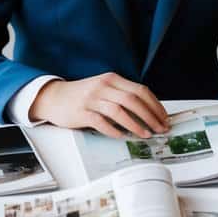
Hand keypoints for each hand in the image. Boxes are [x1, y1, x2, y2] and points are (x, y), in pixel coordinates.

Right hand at [30, 73, 169, 137]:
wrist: (54, 97)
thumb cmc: (82, 96)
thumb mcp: (104, 88)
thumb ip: (122, 95)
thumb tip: (148, 111)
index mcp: (112, 79)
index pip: (140, 90)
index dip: (155, 105)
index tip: (164, 117)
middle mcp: (103, 86)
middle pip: (133, 100)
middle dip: (151, 116)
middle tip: (160, 128)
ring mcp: (92, 99)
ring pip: (119, 111)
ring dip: (136, 124)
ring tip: (146, 134)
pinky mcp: (81, 112)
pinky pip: (101, 122)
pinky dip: (113, 130)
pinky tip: (122, 136)